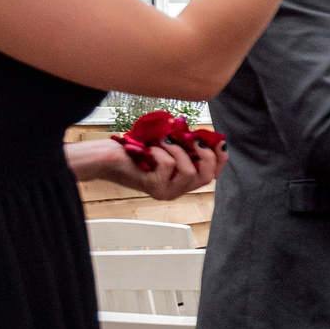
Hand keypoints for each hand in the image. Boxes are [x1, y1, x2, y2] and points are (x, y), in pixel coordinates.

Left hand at [97, 136, 222, 200]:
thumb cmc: (136, 150)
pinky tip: (150, 148)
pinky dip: (161, 151)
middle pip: (207, 177)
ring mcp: (167, 192)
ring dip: (179, 151)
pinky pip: (169, 166)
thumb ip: (186, 146)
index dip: (221, 158)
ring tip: (165, 141)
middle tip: (194, 139)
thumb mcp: (167, 146)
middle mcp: (178, 190)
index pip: (213, 174)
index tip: (219, 141)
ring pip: (189, 172)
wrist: (109, 157)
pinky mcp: (155, 187)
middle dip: (205, 155)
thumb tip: (204, 136)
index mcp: (184, 180)